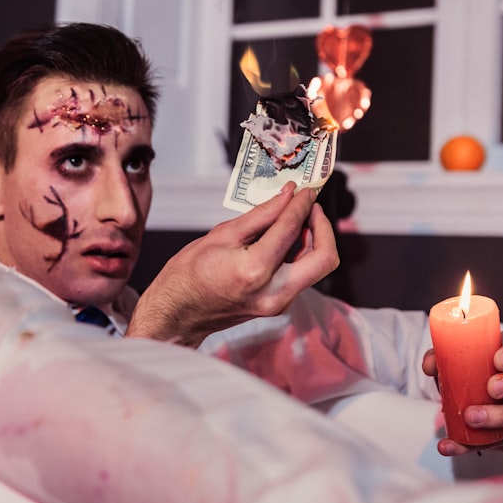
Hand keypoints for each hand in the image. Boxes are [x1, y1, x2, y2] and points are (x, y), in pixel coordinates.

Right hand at [126, 182, 338, 347]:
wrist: (177, 314)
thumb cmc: (189, 275)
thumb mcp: (221, 235)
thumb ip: (260, 215)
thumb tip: (287, 196)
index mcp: (255, 270)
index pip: (291, 229)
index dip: (302, 203)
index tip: (305, 189)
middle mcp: (273, 292)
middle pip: (325, 258)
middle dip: (323, 227)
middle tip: (310, 206)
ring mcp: (278, 304)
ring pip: (317, 268)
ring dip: (314, 239)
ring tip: (296, 218)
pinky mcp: (278, 306)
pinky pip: (302, 276)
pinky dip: (301, 253)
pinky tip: (286, 238)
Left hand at [422, 326, 502, 455]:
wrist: (471, 392)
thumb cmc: (473, 366)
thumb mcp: (458, 356)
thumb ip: (441, 356)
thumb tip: (431, 365)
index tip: (497, 360)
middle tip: (492, 389)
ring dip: (501, 417)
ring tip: (472, 418)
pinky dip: (477, 443)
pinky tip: (454, 443)